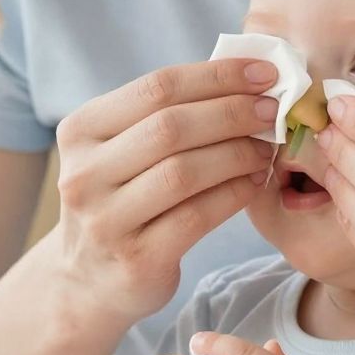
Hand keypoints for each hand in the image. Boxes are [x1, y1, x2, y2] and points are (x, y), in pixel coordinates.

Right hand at [54, 59, 277, 326]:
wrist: (89, 281)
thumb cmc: (121, 201)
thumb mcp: (121, 152)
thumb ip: (165, 116)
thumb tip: (246, 76)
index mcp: (80, 130)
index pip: (157, 87)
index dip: (217, 76)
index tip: (264, 72)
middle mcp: (84, 173)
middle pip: (171, 127)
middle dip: (233, 113)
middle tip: (274, 110)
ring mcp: (106, 220)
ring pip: (185, 171)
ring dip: (238, 154)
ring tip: (267, 148)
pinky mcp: (136, 258)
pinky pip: (197, 215)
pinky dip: (234, 194)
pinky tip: (255, 182)